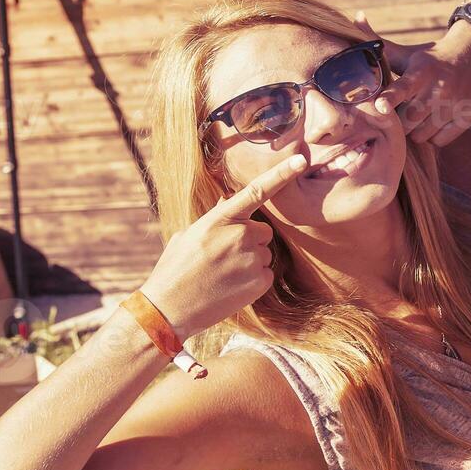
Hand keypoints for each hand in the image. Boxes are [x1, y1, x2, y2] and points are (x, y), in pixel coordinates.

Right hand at [139, 154, 307, 338]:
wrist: (168, 309)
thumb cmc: (175, 269)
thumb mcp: (189, 234)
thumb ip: (215, 217)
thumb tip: (229, 201)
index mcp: (220, 218)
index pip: (256, 191)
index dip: (281, 173)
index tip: (301, 160)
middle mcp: (240, 235)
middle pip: (262, 231)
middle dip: (248, 241)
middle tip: (222, 257)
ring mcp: (252, 258)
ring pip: (264, 253)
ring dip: (250, 261)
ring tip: (222, 275)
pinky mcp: (260, 282)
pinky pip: (266, 274)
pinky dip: (253, 281)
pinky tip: (230, 288)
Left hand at [354, 9, 470, 146]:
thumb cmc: (429, 58)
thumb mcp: (406, 52)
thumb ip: (377, 43)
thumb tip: (355, 17)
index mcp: (420, 72)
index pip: (402, 88)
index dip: (390, 98)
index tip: (380, 105)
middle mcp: (439, 89)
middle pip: (408, 120)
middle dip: (399, 121)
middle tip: (401, 111)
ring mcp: (454, 104)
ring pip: (422, 135)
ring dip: (415, 130)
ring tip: (419, 115)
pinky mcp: (466, 116)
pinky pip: (439, 141)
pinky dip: (433, 136)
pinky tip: (434, 120)